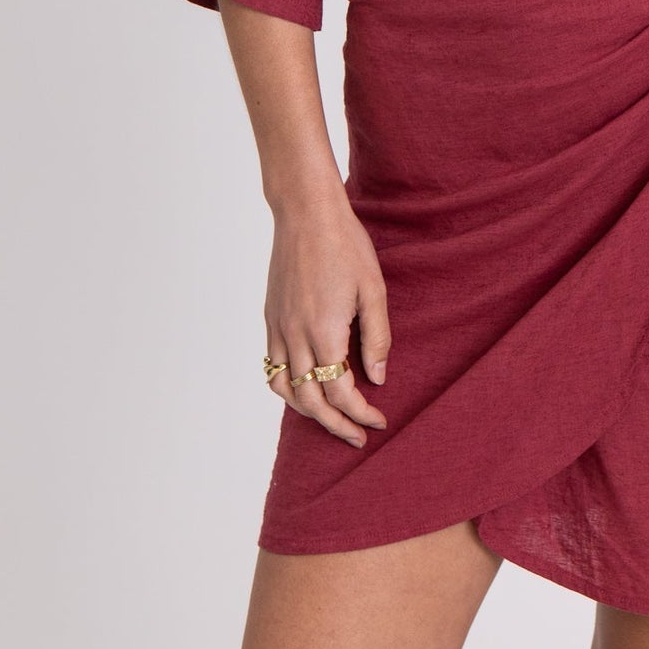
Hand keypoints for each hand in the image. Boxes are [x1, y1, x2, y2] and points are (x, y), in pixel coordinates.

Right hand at [264, 185, 391, 445]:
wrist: (305, 212)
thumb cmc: (346, 245)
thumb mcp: (373, 289)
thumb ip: (376, 337)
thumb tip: (378, 378)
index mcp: (325, 332)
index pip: (341, 393)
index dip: (360, 414)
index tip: (378, 421)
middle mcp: (295, 336)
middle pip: (311, 401)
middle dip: (336, 425)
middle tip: (358, 436)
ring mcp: (278, 327)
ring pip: (285, 389)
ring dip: (308, 412)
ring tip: (331, 418)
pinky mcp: (270, 317)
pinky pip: (271, 366)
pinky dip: (286, 387)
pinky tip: (303, 387)